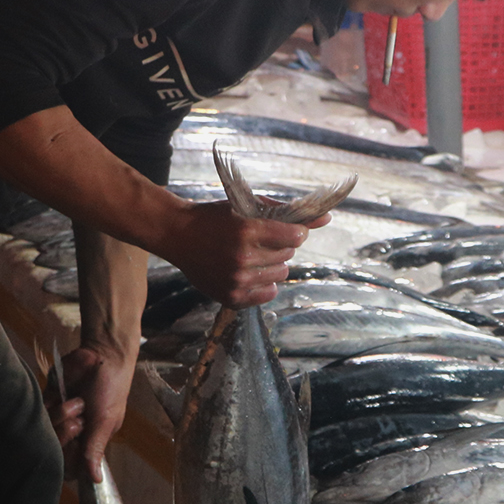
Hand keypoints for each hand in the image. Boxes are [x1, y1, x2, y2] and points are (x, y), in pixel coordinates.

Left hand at [51, 343, 132, 480]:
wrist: (101, 357)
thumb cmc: (110, 391)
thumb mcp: (105, 421)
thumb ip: (95, 450)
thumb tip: (96, 481)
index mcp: (87, 443)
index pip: (70, 467)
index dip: (69, 460)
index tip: (77, 447)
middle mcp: (71, 434)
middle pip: (54, 451)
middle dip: (66, 434)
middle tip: (80, 420)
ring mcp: (57, 418)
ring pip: (45, 432)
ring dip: (61, 415)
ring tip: (77, 403)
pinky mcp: (47, 402)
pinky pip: (39, 412)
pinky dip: (53, 403)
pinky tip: (64, 395)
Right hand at [152, 198, 323, 307]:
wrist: (178, 235)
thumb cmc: (214, 217)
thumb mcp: (246, 206)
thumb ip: (284, 211)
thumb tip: (326, 218)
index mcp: (247, 231)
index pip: (294, 236)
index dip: (296, 232)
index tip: (290, 231)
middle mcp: (242, 257)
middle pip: (288, 255)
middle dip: (282, 246)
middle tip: (263, 241)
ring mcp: (236, 280)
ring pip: (280, 274)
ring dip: (274, 264)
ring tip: (256, 256)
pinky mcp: (231, 297)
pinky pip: (267, 294)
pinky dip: (266, 284)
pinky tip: (254, 273)